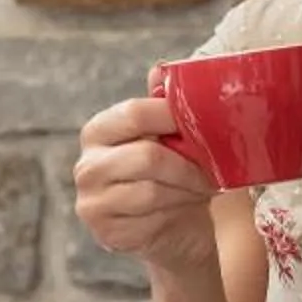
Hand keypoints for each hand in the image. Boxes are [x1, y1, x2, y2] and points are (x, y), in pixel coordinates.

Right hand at [74, 95, 220, 277]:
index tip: (205, 122)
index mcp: (98, 132)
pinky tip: (186, 209)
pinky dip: (178, 213)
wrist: (174, 232)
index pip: (134, 113)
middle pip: (147, 156)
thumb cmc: (173, 178)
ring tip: (203, 188)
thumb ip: (161, 106)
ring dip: (187, 190)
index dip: (173, 115)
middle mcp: (87, 166)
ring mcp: (93, 202)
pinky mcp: (107, 233)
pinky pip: (153, 219)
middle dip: (188, 164)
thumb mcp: (170, 139)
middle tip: (214, 169)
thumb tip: (160, 68)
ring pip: (153, 190)